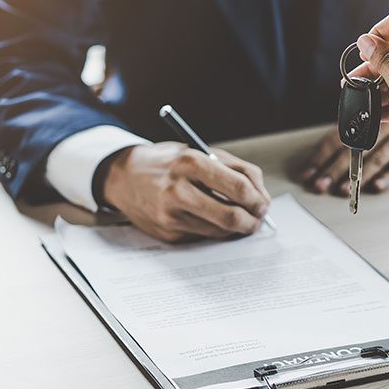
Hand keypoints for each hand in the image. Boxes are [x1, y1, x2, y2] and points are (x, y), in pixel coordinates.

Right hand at [103, 143, 270, 242]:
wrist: (124, 177)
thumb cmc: (168, 163)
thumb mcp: (200, 152)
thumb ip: (235, 168)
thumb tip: (261, 194)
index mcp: (190, 163)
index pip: (238, 188)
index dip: (258, 199)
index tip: (264, 202)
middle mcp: (178, 191)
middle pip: (230, 216)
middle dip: (252, 220)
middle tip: (258, 217)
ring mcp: (170, 216)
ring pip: (220, 231)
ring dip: (237, 227)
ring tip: (239, 217)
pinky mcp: (167, 234)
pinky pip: (204, 236)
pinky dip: (215, 229)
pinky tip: (212, 218)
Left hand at [300, 122, 388, 194]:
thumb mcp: (373, 120)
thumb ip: (350, 131)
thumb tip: (320, 157)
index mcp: (369, 114)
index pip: (339, 137)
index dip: (322, 156)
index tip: (310, 173)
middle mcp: (387, 125)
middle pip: (355, 150)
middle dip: (334, 170)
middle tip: (321, 184)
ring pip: (376, 159)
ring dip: (358, 176)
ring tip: (342, 189)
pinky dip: (387, 177)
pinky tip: (376, 187)